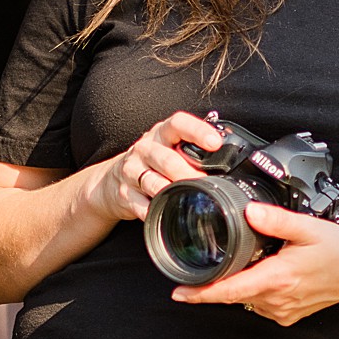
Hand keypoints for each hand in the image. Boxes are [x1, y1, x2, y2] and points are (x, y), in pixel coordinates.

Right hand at [90, 111, 225, 224]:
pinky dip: (154, 211)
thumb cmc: (151, 162)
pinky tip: (165, 214)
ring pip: (153, 182)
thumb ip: (191, 152)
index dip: (197, 131)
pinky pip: (141, 205)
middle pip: (167, 159)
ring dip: (172, 192)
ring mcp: (132, 171)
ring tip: (188, 198)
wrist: (112, 180)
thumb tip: (226, 166)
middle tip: (205, 183)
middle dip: (188, 173)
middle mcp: (145, 149)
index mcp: (161, 134)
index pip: (178, 124)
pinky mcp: (124, 193)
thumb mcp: (167, 148)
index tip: (215, 142)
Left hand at [170, 202, 338, 324]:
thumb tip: (249, 212)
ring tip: (251, 263)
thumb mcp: (309, 228)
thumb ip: (277, 220)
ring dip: (240, 284)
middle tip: (207, 264)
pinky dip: (256, 290)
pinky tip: (268, 274)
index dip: (200, 294)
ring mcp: (281, 311)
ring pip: (246, 299)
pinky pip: (260, 304)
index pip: (228, 291)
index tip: (178, 293)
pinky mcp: (287, 316)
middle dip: (217, 282)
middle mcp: (276, 300)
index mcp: (276, 279)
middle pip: (232, 294)